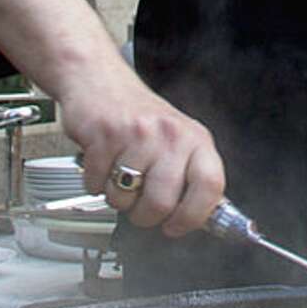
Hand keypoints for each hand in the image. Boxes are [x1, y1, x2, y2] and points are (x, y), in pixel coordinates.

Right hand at [0, 0, 225, 236]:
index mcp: (196, 139)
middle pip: (162, 203)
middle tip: (140, 208)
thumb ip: (190, 176)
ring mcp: (138, 135)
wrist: (98, 80)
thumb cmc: (139, 115)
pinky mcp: (105, 136)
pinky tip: (102, 162)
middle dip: (145, 216)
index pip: (210, 186)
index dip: (194, 216)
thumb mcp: (178, 140)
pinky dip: (95, 182)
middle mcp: (171, 135)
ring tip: (119, 176)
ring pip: (125, 199)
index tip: (177, 227)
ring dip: (117, 198)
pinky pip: (98, 184)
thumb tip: (204, 218)